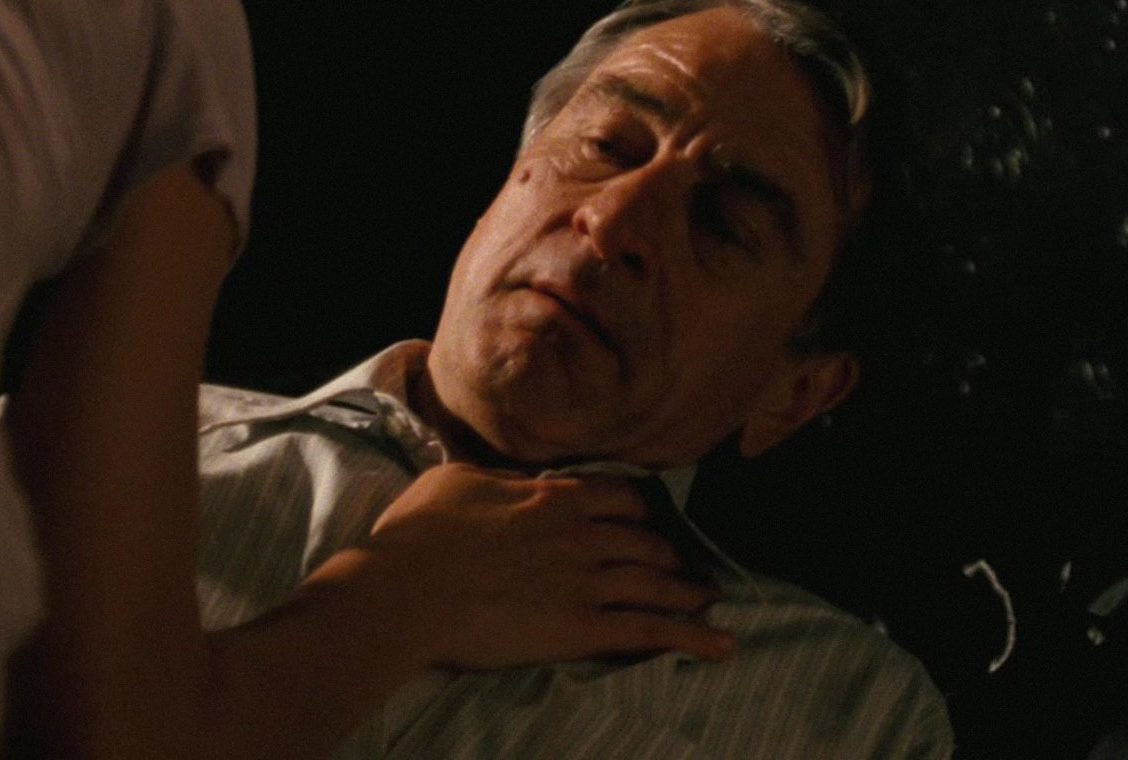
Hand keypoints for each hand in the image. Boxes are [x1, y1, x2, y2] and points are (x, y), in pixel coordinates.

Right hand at [345, 462, 736, 669]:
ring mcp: (586, 583)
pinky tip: (723, 646)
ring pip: (658, 583)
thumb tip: (515, 483)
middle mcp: (581, 535)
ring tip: (710, 598)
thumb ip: (498, 481)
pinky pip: (652, 632)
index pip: (618, 495)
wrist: (404, 592)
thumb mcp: (456, 482)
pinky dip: (694, 638)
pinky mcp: (581, 630)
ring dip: (689, 590)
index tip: (644, 518)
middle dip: (668, 552)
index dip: (637, 508)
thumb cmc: (418, 535)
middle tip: (682, 564)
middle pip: (646, 540)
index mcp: (552, 496)